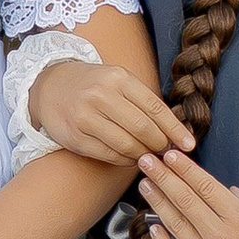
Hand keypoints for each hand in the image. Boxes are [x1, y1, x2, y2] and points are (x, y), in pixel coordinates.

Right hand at [30, 58, 191, 164]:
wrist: (49, 85)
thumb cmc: (92, 84)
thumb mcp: (117, 80)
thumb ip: (142, 100)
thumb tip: (173, 129)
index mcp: (118, 78)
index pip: (155, 108)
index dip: (175, 129)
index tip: (189, 144)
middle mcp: (101, 96)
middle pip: (143, 128)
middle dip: (160, 144)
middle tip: (166, 151)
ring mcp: (86, 117)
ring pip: (127, 145)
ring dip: (143, 155)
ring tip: (149, 155)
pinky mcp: (75, 137)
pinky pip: (109, 154)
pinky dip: (125, 160)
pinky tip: (130, 157)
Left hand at [133, 151, 238, 238]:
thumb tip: (225, 190)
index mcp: (236, 217)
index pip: (204, 186)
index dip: (184, 169)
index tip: (169, 156)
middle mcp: (217, 234)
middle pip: (184, 200)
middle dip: (163, 177)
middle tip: (146, 162)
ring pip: (175, 224)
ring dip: (157, 202)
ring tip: (145, 186)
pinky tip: (153, 226)